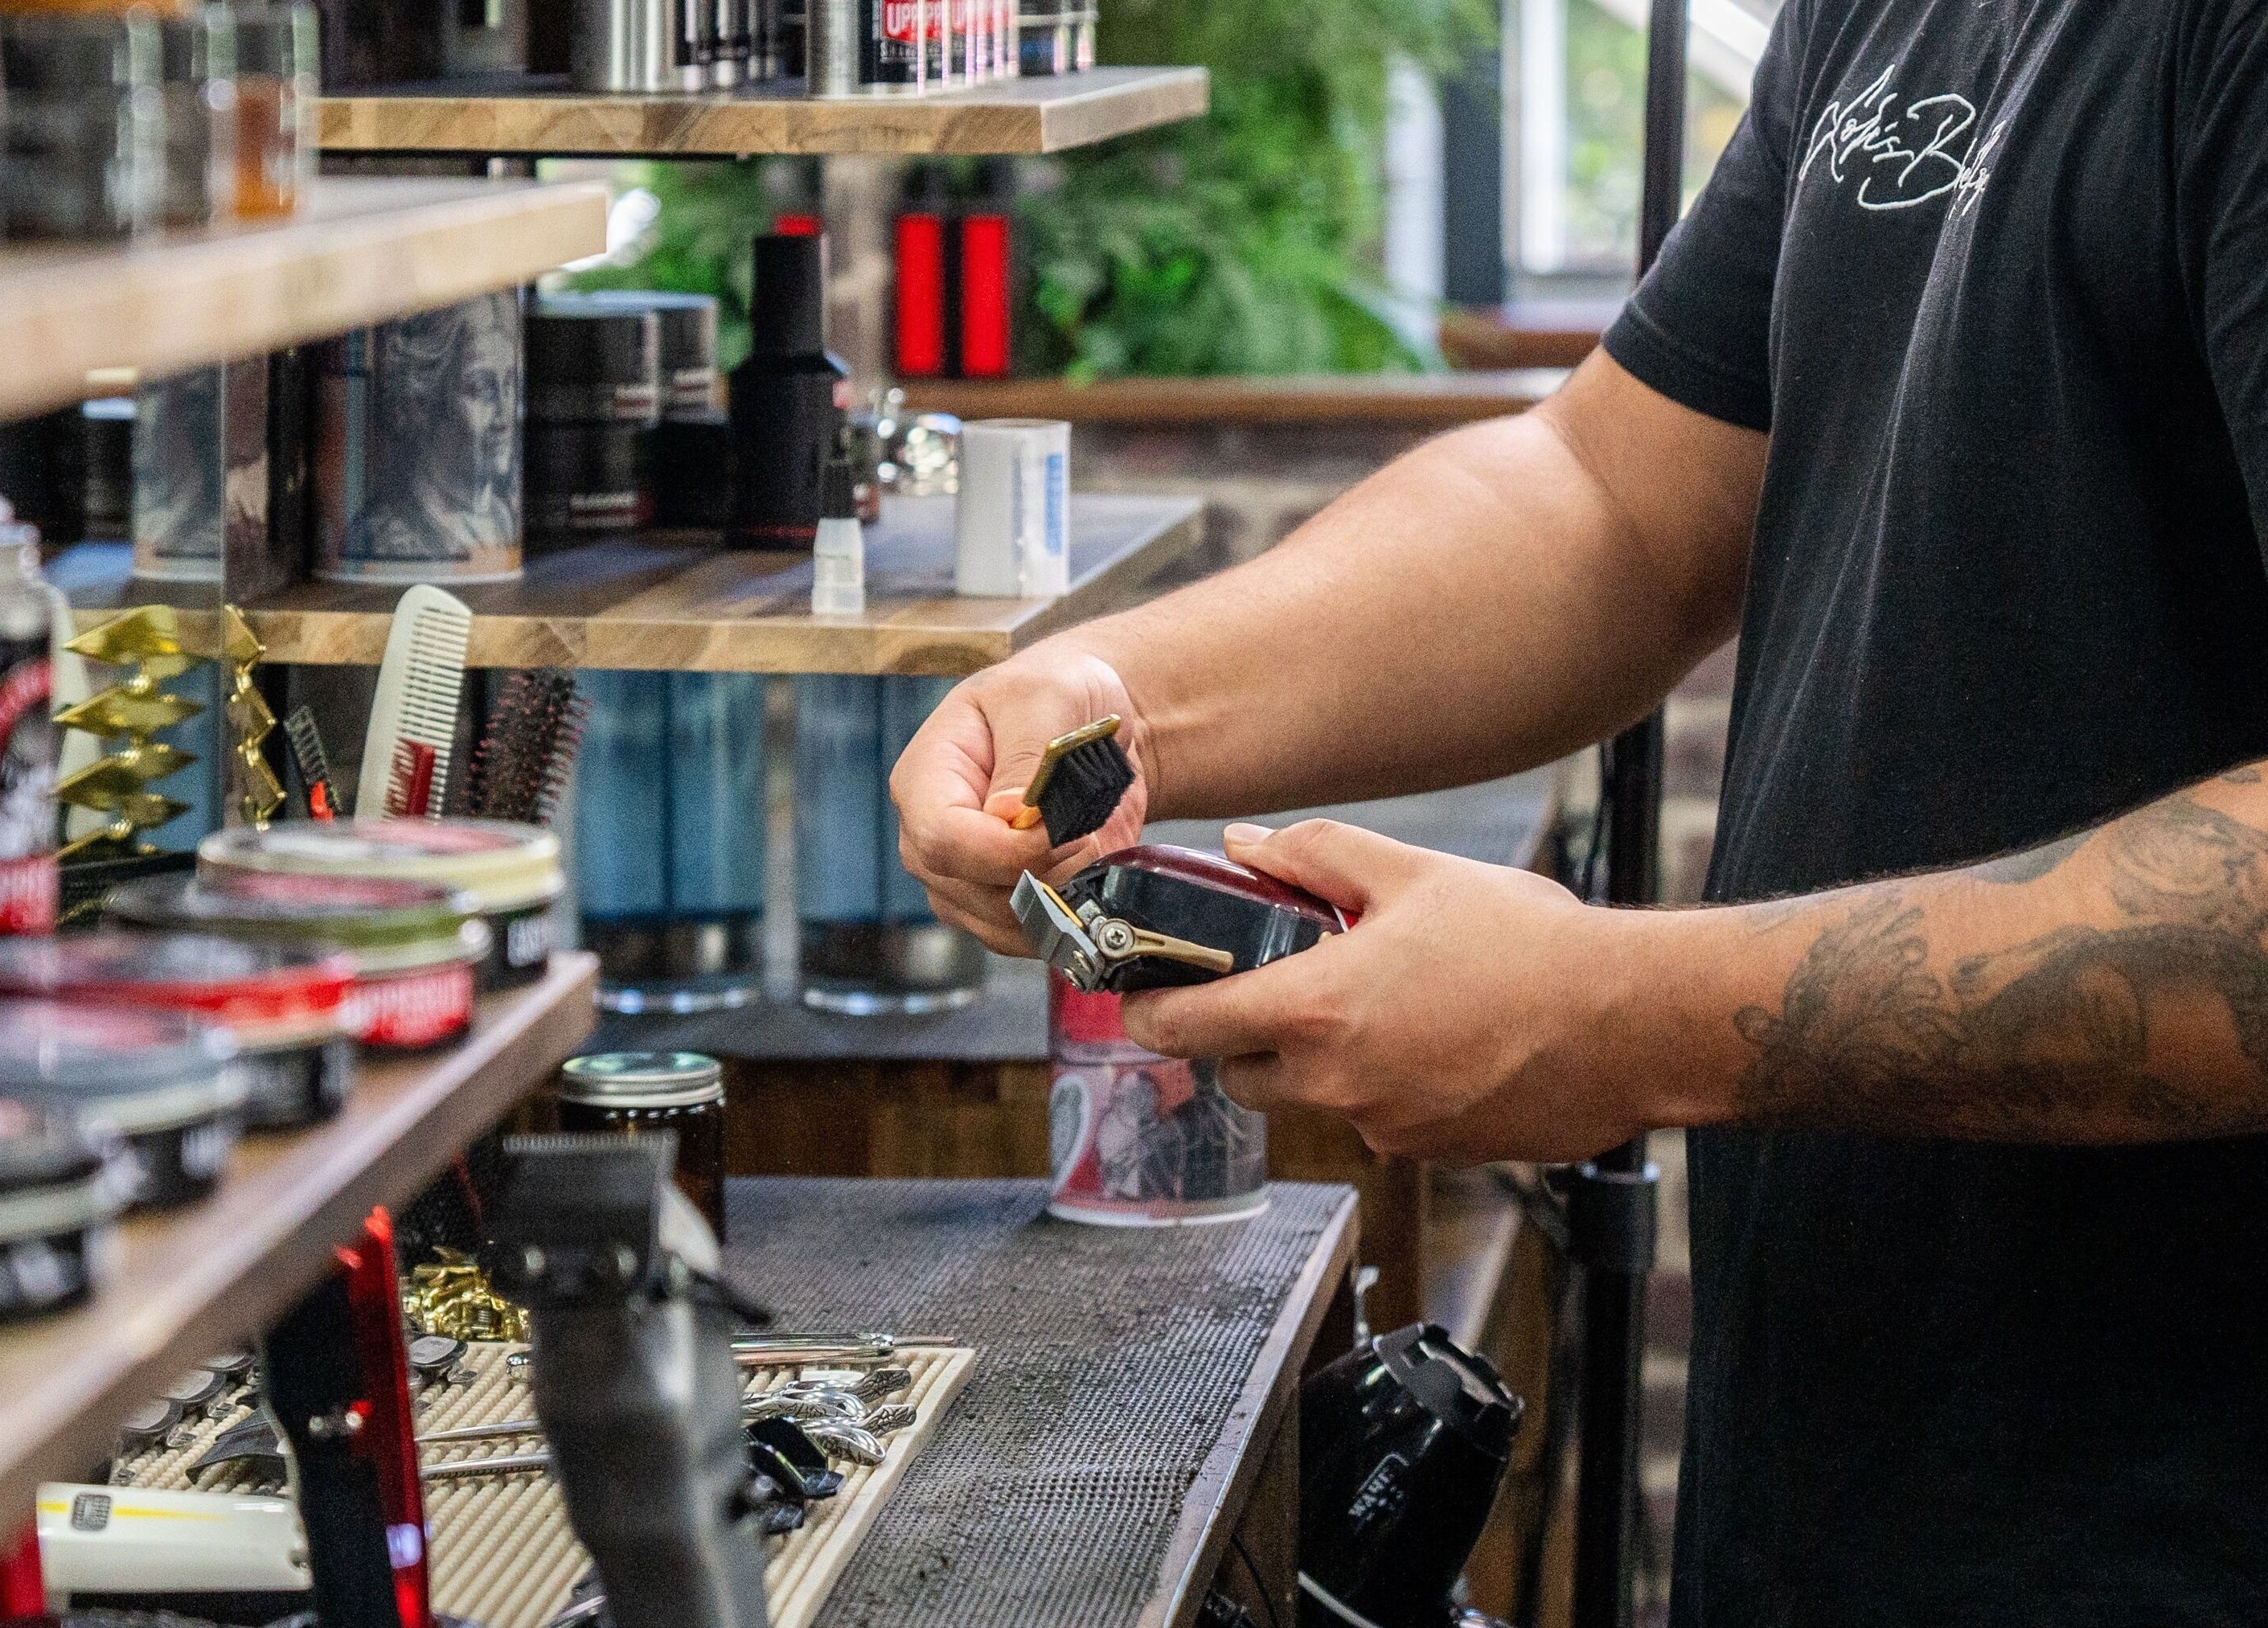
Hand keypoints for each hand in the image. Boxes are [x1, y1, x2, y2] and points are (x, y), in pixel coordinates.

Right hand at [889, 645, 1153, 953]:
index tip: (1064, 829)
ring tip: (1089, 840)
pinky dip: (1067, 912)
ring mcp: (958, 879)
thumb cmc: (1056, 695)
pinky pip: (1027, 936)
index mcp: (925, 779)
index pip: (943, 841)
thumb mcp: (1045, 698)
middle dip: (1044, 873)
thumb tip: (1008, 813)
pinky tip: (1086, 869)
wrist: (1086, 723)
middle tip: (1088, 831)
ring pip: (1002, 924)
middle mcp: (928, 838)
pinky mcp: (995, 906)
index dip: (1006, 850)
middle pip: (972, 891)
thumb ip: (1027, 753)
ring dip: (1061, 894)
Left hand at [1119, 820, 1653, 1163]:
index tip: (1139, 997)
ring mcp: (1384, 1129)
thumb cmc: (1529, 943)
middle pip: (1243, 1076)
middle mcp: (1338, 1085)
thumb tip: (1245, 847)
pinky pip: (1378, 1122)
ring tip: (1383, 1005)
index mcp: (1317, 1011)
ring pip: (1315, 1101)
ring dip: (1322, 1062)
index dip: (1151, 1011)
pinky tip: (1438, 1041)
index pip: (1189, 1027)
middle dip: (1244, 1038)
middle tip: (1279, 989)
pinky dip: (1385, 1088)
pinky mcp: (1432, 1154)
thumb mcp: (1414, 873)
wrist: (1631, 1023)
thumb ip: (1315, 856)